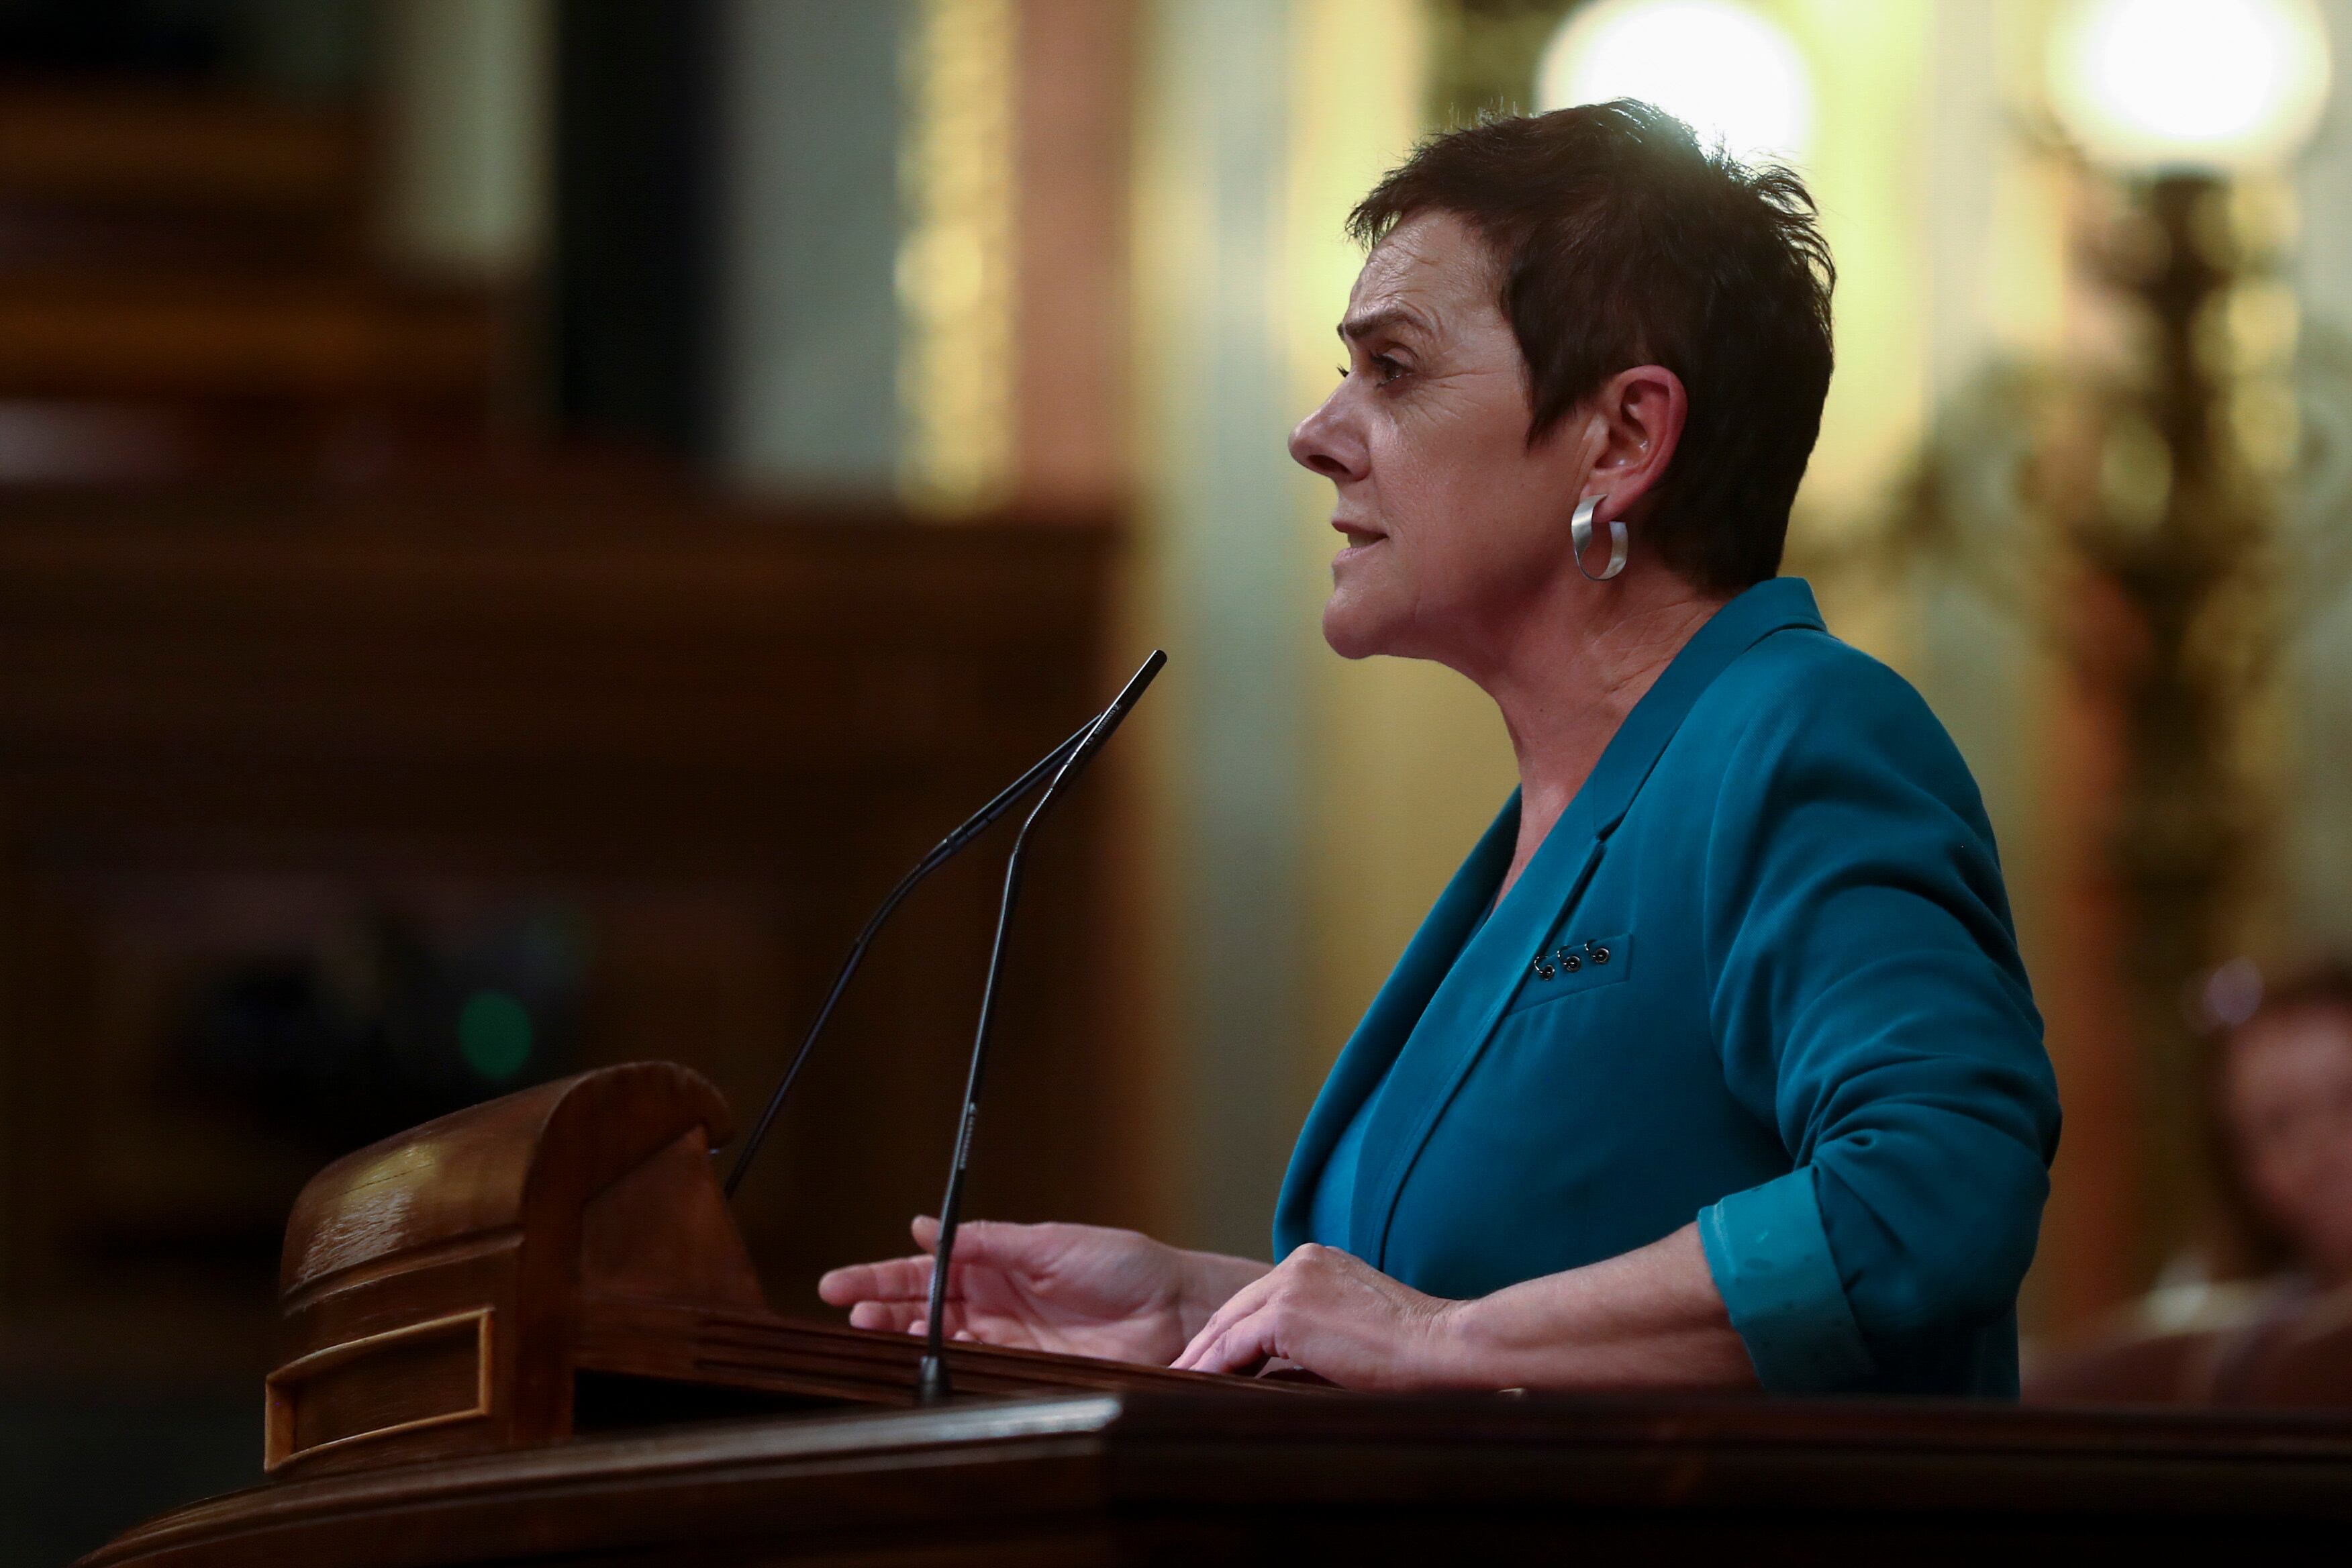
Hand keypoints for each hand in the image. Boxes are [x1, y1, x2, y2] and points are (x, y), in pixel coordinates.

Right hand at [817, 1216, 1267, 1366]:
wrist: (1176, 1310)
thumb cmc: (1124, 1265)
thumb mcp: (1049, 1242)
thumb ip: (987, 1240)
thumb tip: (924, 1226)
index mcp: (999, 1263)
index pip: (928, 1269)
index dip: (882, 1275)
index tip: (840, 1283)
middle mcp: (998, 1302)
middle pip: (925, 1307)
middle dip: (882, 1307)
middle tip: (851, 1310)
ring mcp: (1011, 1338)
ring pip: (942, 1339)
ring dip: (907, 1335)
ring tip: (875, 1329)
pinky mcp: (1029, 1370)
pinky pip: (977, 1369)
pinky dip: (949, 1363)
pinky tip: (930, 1353)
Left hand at [1171, 1243, 1463, 1388]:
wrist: (1443, 1346)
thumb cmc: (1414, 1353)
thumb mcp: (1356, 1333)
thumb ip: (1317, 1339)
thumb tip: (1282, 1373)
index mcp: (1318, 1262)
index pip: (1260, 1300)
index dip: (1232, 1332)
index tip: (1212, 1360)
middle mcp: (1299, 1262)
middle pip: (1236, 1307)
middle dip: (1207, 1343)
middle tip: (1179, 1372)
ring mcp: (1291, 1283)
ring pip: (1228, 1323)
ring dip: (1202, 1356)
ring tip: (1178, 1385)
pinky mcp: (1287, 1313)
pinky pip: (1234, 1344)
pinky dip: (1212, 1367)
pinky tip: (1195, 1388)